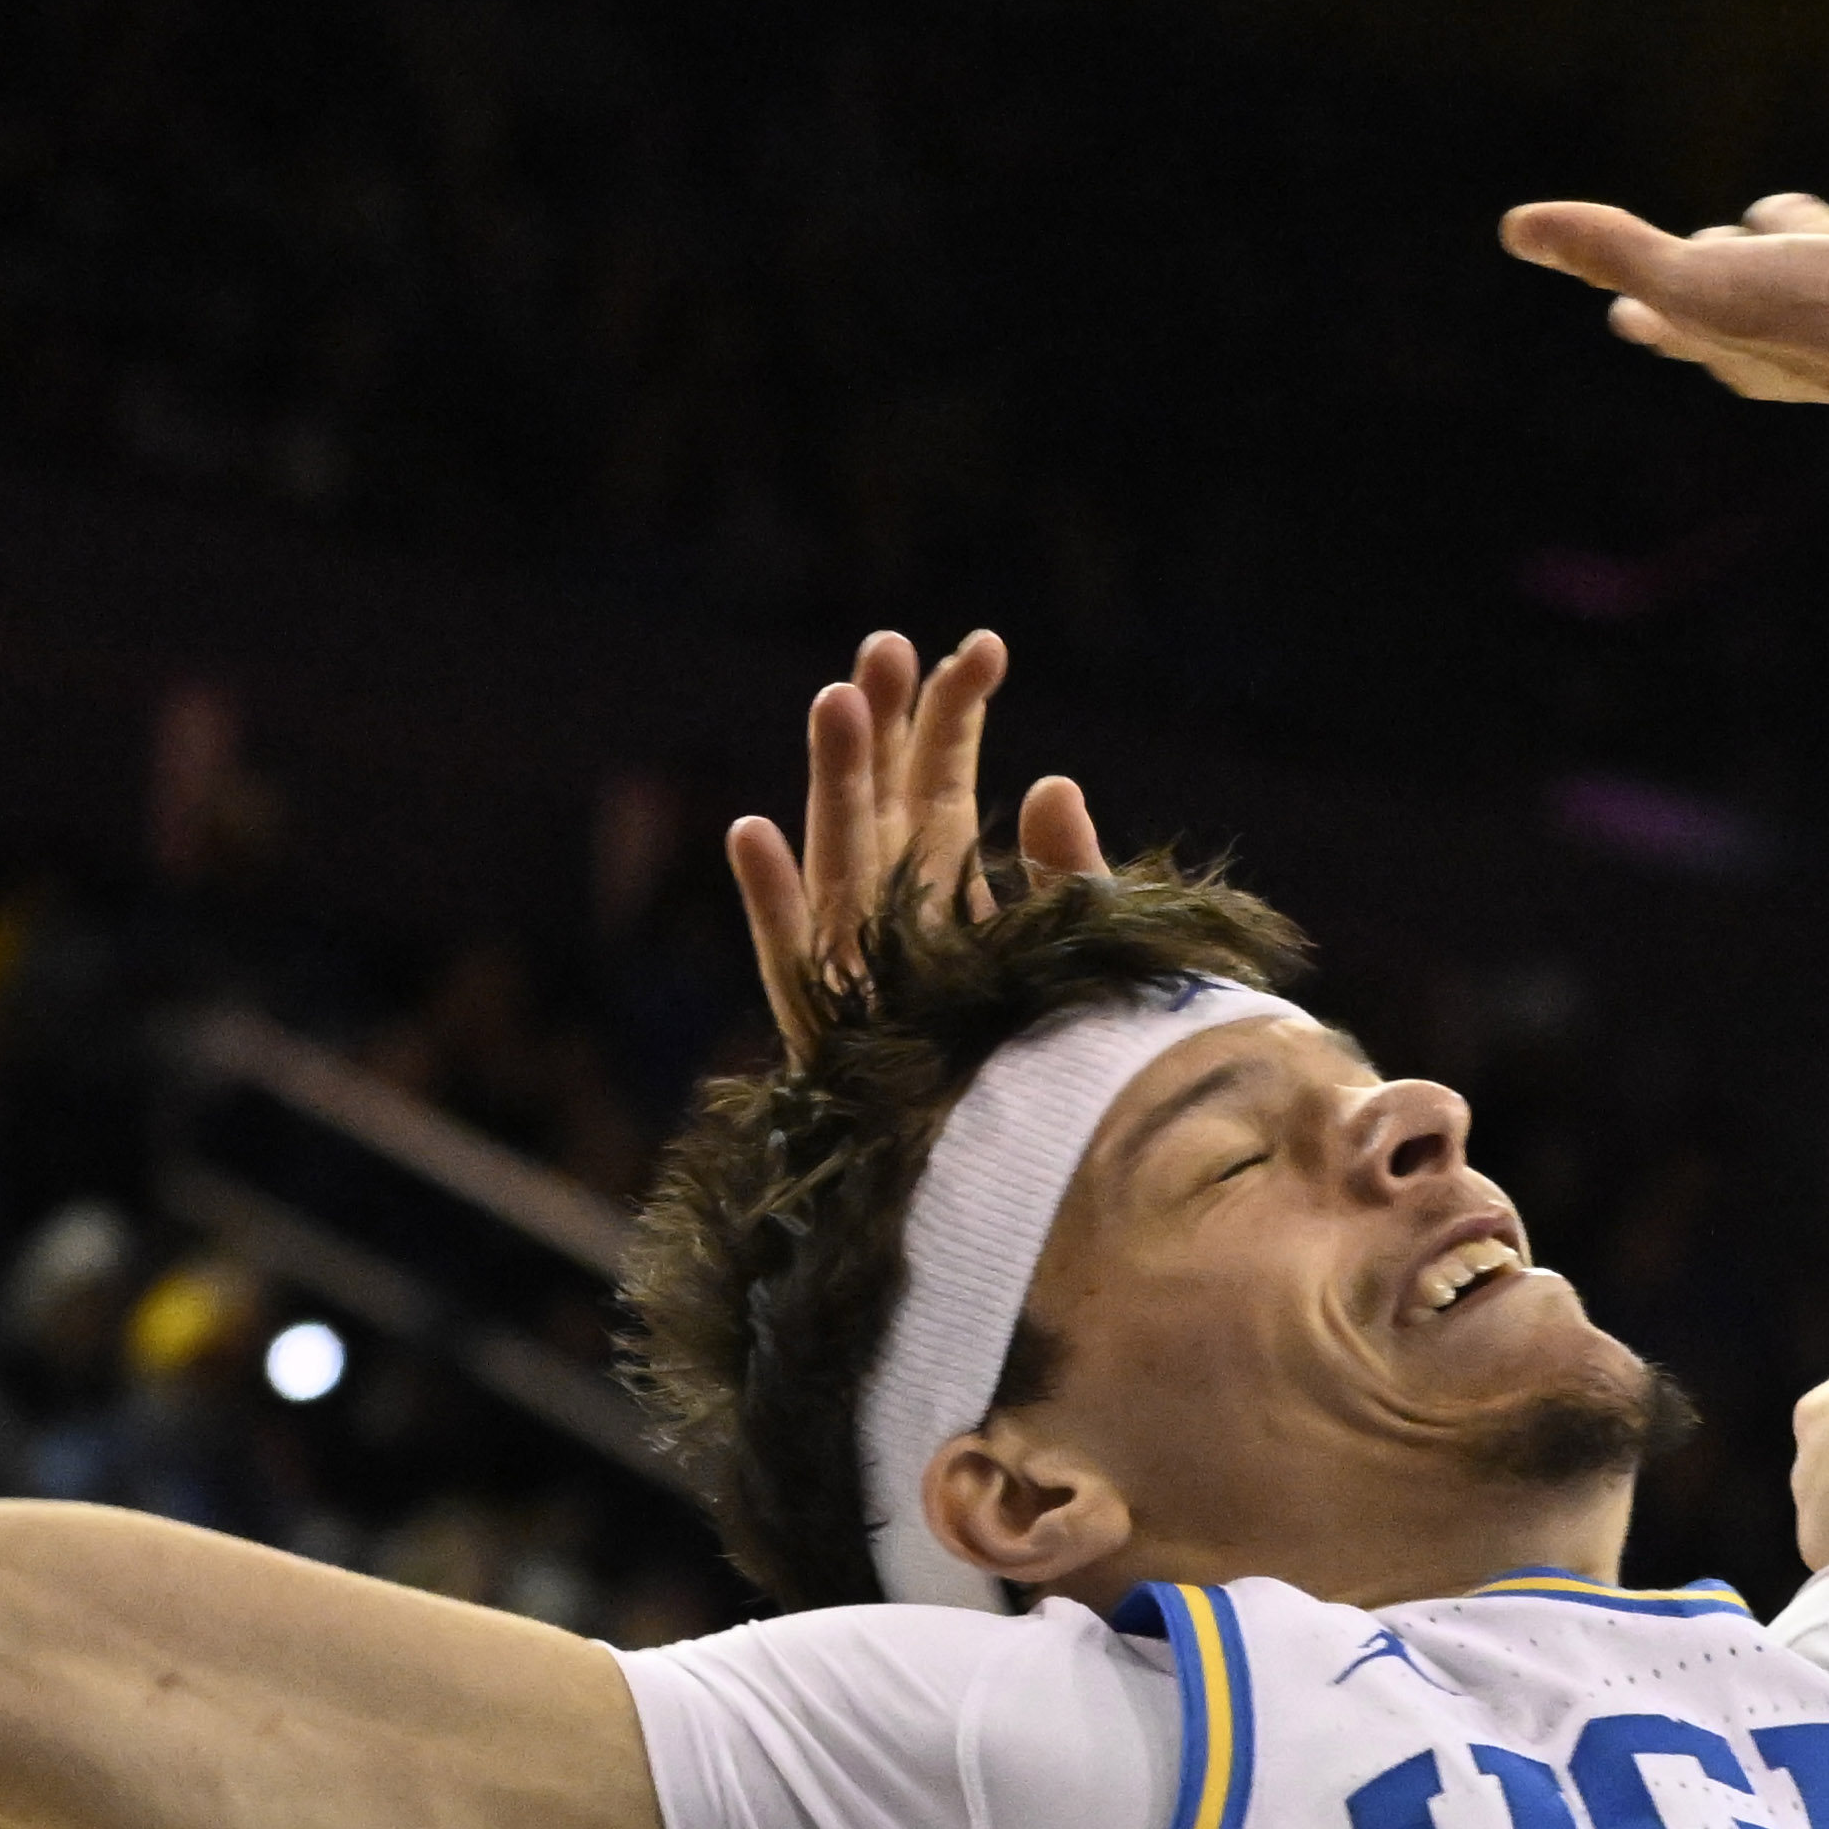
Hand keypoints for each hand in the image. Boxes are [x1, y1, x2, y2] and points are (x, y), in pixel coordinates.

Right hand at [723, 627, 1111, 1060]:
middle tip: (885, 643)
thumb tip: (1054, 778)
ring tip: (837, 702)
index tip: (984, 645)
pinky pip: (791, 960)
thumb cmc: (1058, 1069)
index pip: (937, 781)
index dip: (952, 712)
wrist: (1025, 1185)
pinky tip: (750, 832)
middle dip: (882, 722)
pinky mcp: (826, 1028)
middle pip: (879, 801)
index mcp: (940, 889)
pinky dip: (771, 902)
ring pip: (838, 855)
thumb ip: (1069, 871)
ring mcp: (849, 967)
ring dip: (834, 780)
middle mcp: (885, 916)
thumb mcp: (1079, 954)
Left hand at [1501, 155, 1828, 414]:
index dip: (1651, 304)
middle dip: (1728, 261)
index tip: (1625, 309)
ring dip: (1813, 224)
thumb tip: (1514, 228)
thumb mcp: (1691, 284)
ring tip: (1788, 212)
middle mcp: (1809, 298)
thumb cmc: (1816, 324)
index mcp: (1744, 326)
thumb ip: (1609, 250)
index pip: (1681, 308)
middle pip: (1754, 275)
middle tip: (1708, 245)